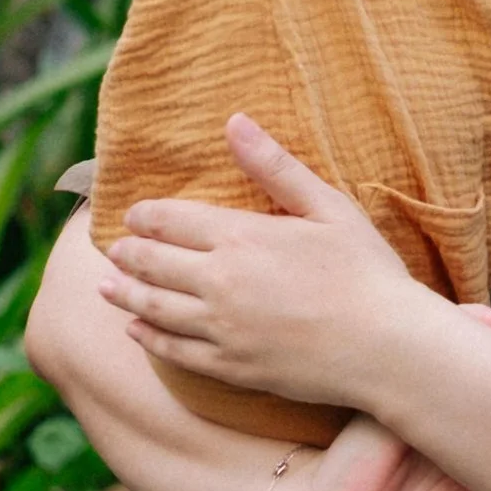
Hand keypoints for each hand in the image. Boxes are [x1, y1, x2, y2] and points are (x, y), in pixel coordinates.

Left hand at [101, 116, 432, 413]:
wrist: (386, 348)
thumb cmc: (366, 271)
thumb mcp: (328, 206)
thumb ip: (276, 167)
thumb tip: (235, 122)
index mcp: (241, 237)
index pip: (173, 221)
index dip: (146, 217)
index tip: (133, 216)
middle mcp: (219, 283)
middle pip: (155, 264)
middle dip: (128, 254)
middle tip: (113, 249)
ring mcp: (221, 330)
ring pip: (156, 309)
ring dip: (125, 294)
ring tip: (105, 286)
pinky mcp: (231, 368)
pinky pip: (175, 352)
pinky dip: (149, 339)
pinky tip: (136, 331)